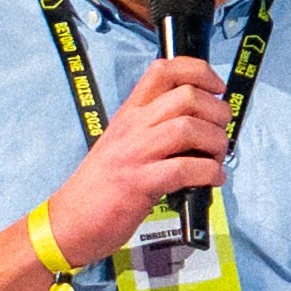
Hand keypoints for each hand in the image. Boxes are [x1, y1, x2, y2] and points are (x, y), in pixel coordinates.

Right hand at [43, 60, 230, 262]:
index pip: (164, 70)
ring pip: (188, 128)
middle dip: (217, 112)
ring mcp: (135, 154)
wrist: (70, 221)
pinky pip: (185, 168)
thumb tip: (202, 124)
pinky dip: (210, 173)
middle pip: (187, 96)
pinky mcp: (140, 183)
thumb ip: (156, 128)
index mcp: (129, 113)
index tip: (216, 87)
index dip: (199, 71)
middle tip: (220, 133)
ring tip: (216, 159)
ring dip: (215, 143)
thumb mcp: (124, 143)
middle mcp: (132, 127)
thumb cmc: (101, 186)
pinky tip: (213, 180)